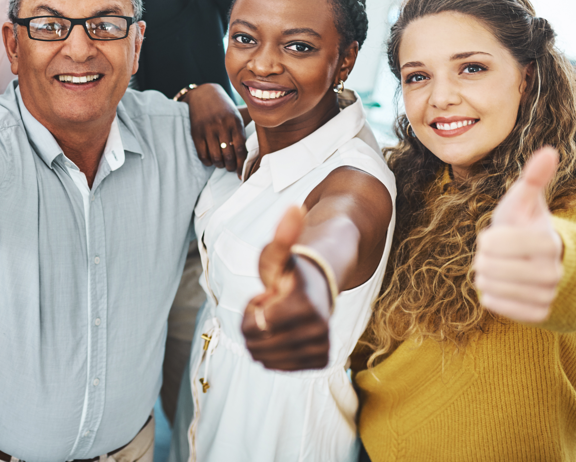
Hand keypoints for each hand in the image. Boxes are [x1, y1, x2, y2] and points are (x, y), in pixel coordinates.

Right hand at [183, 84, 246, 174]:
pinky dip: (207, 162)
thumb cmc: (224, 107)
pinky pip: (202, 154)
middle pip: (228, 155)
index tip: (241, 173)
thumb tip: (253, 153)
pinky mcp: (196, 132)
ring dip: (220, 165)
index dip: (242, 164)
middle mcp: (222, 126)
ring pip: (216, 157)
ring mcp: (208, 129)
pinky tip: (211, 161)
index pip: (240, 149)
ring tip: (222, 164)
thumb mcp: (237, 114)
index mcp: (235, 122)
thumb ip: (244, 130)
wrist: (203, 93)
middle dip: (231, 167)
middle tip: (231, 168)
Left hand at [241, 204, 330, 370]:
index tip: (267, 294)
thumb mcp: (279, 253)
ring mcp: (320, 348)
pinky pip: (279, 368)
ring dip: (264, 337)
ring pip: (265, 359)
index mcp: (304, 306)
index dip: (254, 308)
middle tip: (273, 306)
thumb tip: (295, 207)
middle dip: (256, 323)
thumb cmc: (292, 269)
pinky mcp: (321, 360)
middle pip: (257, 345)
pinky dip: (274, 352)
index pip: (254, 326)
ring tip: (278, 317)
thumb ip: (283, 235)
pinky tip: (284, 331)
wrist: (321, 286)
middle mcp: (317, 330)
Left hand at [475, 147, 562, 322]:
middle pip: (489, 266)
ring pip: (489, 286)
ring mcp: (546, 294)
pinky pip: (496, 305)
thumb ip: (532, 178)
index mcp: (546, 242)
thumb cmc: (522, 226)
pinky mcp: (537, 313)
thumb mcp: (522, 202)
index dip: (487, 239)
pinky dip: (490, 294)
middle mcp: (551, 271)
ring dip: (485, 275)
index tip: (497, 235)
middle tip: (498, 253)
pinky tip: (501, 284)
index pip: (494, 244)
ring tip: (499, 267)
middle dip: (484, 257)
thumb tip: (549, 150)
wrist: (537, 261)